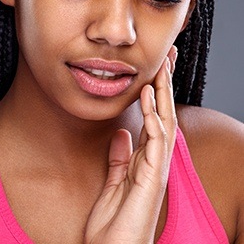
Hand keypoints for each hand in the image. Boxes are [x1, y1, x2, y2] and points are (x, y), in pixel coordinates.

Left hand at [84, 47, 177, 243]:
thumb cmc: (114, 222)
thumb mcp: (113, 182)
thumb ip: (119, 158)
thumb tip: (121, 134)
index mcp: (145, 160)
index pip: (154, 119)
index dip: (156, 94)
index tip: (154, 71)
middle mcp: (155, 161)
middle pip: (164, 115)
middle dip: (166, 85)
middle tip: (168, 57)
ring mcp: (156, 168)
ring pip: (165, 121)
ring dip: (164, 93)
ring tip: (162, 66)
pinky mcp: (152, 176)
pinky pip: (156, 139)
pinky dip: (154, 115)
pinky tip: (150, 95)